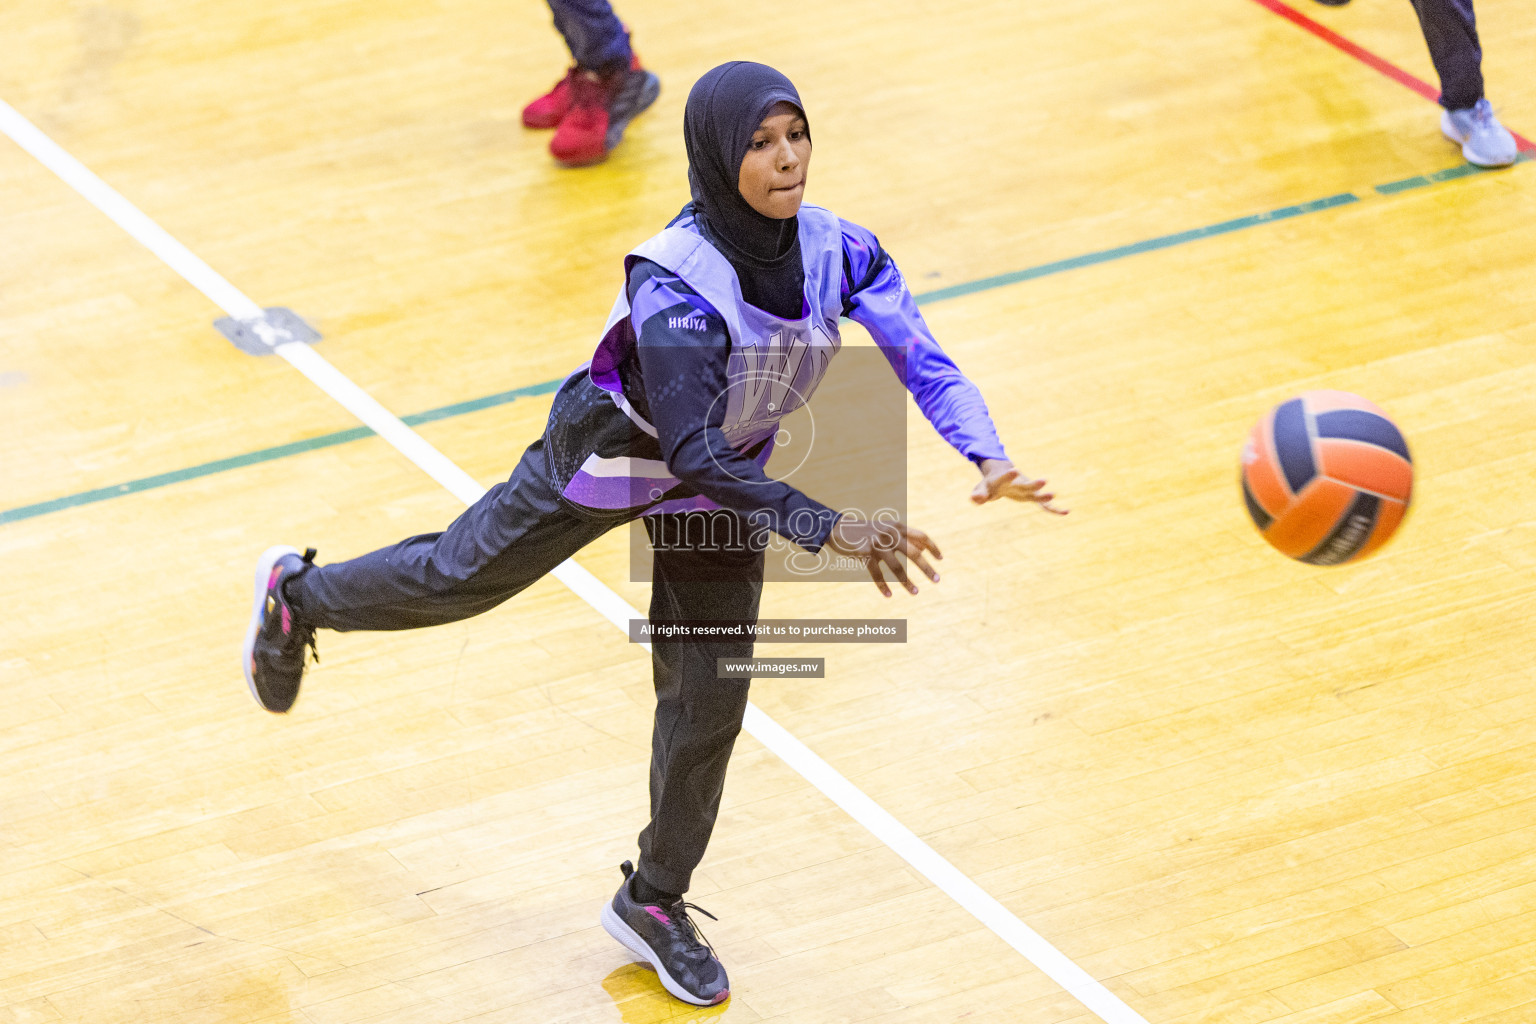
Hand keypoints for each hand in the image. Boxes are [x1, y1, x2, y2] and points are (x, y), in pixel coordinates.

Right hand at [825, 516, 942, 596]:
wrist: (838, 527)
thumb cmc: (866, 531)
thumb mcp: (886, 529)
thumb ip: (904, 537)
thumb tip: (924, 549)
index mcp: (897, 527)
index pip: (921, 536)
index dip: (932, 547)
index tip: (941, 559)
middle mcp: (889, 534)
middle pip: (914, 553)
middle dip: (926, 568)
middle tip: (937, 580)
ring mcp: (877, 544)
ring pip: (896, 567)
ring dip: (907, 582)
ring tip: (916, 593)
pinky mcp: (864, 553)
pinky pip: (877, 573)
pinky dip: (883, 586)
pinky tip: (889, 595)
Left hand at [971, 458, 1067, 513]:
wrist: (1003, 475)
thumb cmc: (990, 484)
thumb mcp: (981, 488)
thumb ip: (978, 494)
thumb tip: (975, 499)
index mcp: (1004, 479)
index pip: (1006, 477)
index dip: (1009, 475)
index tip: (1013, 469)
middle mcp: (1018, 483)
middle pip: (1027, 484)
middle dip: (1035, 484)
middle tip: (1044, 480)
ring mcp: (1027, 490)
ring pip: (1037, 493)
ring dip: (1044, 495)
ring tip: (1054, 494)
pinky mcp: (1032, 497)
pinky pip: (1044, 505)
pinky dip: (1054, 509)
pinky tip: (1066, 512)